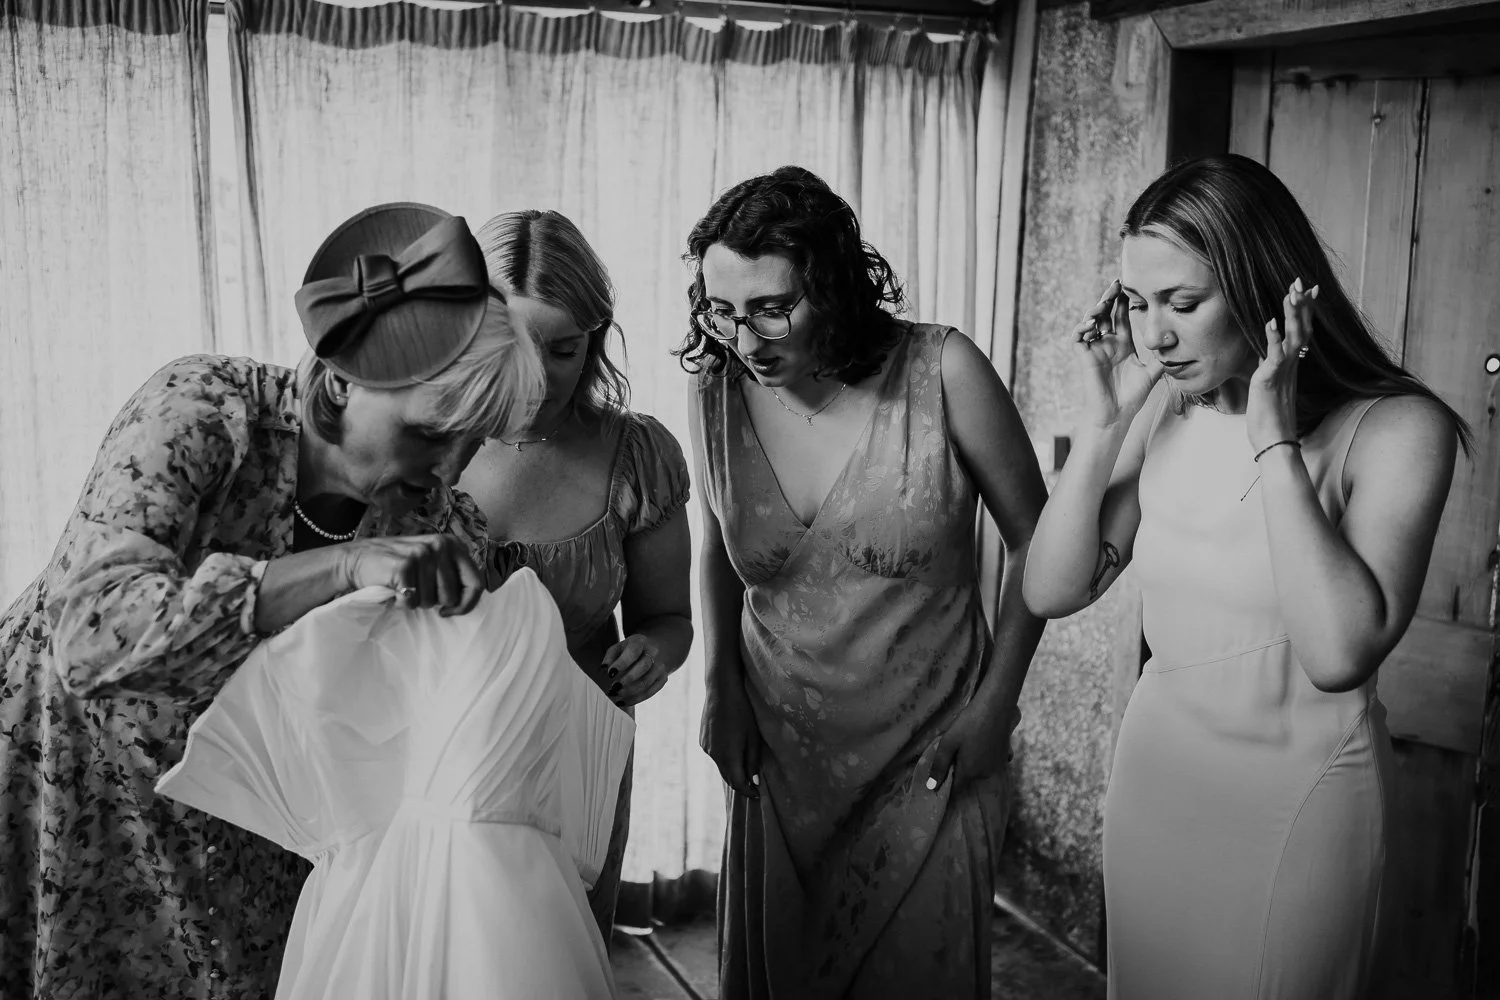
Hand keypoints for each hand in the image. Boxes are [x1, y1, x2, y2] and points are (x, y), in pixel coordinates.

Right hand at [340, 534, 484, 616]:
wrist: (357, 559)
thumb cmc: (398, 566)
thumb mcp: (432, 561)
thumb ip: (453, 573)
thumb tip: (472, 599)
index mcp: (453, 544)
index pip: (477, 583)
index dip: (466, 604)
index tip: (449, 610)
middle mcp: (441, 545)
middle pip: (453, 596)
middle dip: (434, 602)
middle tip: (416, 589)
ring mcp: (422, 554)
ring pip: (431, 601)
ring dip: (415, 601)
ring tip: (403, 586)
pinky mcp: (405, 566)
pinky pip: (411, 603)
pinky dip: (400, 603)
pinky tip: (392, 589)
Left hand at [602, 633, 668, 707]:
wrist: (654, 650)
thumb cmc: (630, 650)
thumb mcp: (619, 647)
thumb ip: (610, 656)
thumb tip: (604, 669)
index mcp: (641, 642)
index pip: (633, 652)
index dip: (622, 663)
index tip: (610, 674)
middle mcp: (653, 653)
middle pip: (643, 667)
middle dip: (628, 679)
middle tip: (613, 688)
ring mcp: (660, 667)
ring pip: (647, 682)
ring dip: (629, 691)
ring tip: (615, 694)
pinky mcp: (662, 679)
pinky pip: (650, 692)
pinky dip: (635, 699)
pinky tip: (622, 702)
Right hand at [700, 678, 761, 799]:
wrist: (721, 691)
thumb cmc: (742, 713)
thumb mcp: (753, 738)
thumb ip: (753, 762)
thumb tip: (754, 782)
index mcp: (728, 756)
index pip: (738, 784)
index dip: (748, 791)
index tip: (758, 794)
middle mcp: (713, 756)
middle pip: (728, 778)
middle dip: (740, 784)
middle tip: (753, 786)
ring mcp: (706, 748)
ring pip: (720, 766)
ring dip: (732, 770)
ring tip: (744, 767)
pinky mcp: (702, 740)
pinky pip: (714, 755)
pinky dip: (724, 758)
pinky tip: (732, 749)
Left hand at [921, 702, 1017, 793]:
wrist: (995, 707)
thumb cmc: (968, 723)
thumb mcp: (948, 743)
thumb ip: (940, 765)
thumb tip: (932, 787)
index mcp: (970, 772)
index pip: (956, 788)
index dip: (947, 783)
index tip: (943, 771)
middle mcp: (985, 774)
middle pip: (968, 778)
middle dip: (960, 768)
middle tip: (955, 748)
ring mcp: (998, 766)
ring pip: (980, 770)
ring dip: (973, 762)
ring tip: (969, 742)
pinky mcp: (1006, 756)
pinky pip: (991, 762)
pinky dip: (986, 756)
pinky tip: (984, 743)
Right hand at [1071, 279, 1164, 428]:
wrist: (1117, 415)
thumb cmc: (1132, 397)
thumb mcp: (1153, 373)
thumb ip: (1162, 357)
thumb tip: (1179, 343)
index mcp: (1123, 345)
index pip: (1121, 317)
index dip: (1123, 301)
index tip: (1128, 287)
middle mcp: (1108, 344)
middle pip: (1105, 314)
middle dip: (1108, 298)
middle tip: (1115, 285)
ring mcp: (1095, 350)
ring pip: (1089, 323)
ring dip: (1094, 311)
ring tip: (1103, 304)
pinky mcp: (1084, 359)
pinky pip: (1078, 339)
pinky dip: (1081, 329)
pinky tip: (1091, 325)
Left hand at [1248, 277, 1318, 450]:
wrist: (1274, 441)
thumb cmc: (1270, 416)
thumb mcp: (1270, 385)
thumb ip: (1271, 367)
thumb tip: (1268, 355)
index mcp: (1292, 364)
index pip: (1302, 331)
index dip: (1306, 311)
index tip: (1311, 289)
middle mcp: (1291, 365)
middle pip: (1301, 328)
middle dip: (1302, 304)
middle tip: (1301, 281)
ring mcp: (1283, 371)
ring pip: (1293, 337)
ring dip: (1292, 314)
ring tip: (1291, 292)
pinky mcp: (1270, 379)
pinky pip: (1274, 355)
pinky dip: (1274, 338)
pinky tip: (1271, 322)